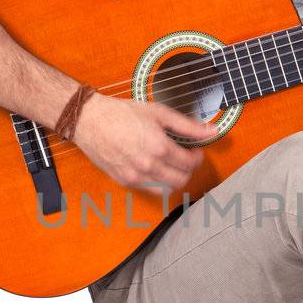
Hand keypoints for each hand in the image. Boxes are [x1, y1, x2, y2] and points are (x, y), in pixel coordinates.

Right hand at [73, 93, 212, 192]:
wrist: (90, 121)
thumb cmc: (122, 113)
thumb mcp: (159, 113)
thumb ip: (188, 125)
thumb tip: (212, 131)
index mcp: (159, 147)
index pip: (190, 163)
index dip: (198, 157)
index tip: (196, 150)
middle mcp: (148, 165)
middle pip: (182, 180)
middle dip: (188, 169)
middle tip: (185, 157)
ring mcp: (136, 176)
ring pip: (167, 189)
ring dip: (174, 178)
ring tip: (170, 164)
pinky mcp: (125, 181)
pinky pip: (150, 189)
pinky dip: (157, 182)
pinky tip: (155, 167)